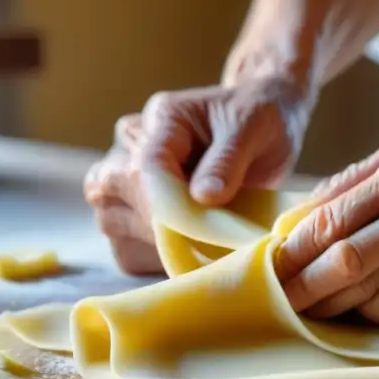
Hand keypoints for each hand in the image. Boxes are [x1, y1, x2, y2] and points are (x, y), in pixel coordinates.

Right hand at [85, 73, 309, 273]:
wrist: (266, 123)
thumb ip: (228, 160)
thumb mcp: (253, 129)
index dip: (167, 205)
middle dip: (158, 227)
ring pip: (111, 221)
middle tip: (207, 243)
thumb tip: (203, 197)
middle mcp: (134, 146)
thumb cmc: (259, 118)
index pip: (146, 165)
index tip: (196, 232)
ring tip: (200, 249)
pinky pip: (126, 246)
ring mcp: (130, 178)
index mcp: (163, 119)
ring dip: (151, 246)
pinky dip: (153, 259)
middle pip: (116, 194)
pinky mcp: (137, 209)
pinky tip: (189, 256)